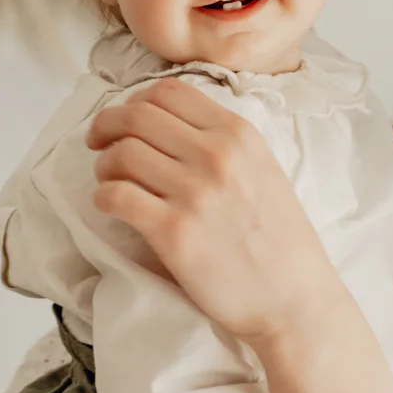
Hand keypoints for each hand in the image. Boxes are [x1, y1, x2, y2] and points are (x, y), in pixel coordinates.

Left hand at [85, 79, 346, 347]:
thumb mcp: (264, 170)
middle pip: (136, 116)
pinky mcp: (174, 233)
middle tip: (98, 143)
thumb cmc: (280, 241)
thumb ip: (223, 143)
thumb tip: (168, 127)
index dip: (135, 101)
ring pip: (121, 154)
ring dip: (104, 165)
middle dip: (107, 126)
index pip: (168, 91)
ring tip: (109, 180)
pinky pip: (116, 196)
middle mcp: (216, 156)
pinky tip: (111, 207)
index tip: (125, 121)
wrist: (294, 300)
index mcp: (239, 135)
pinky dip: (104, 198)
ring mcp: (194, 194)